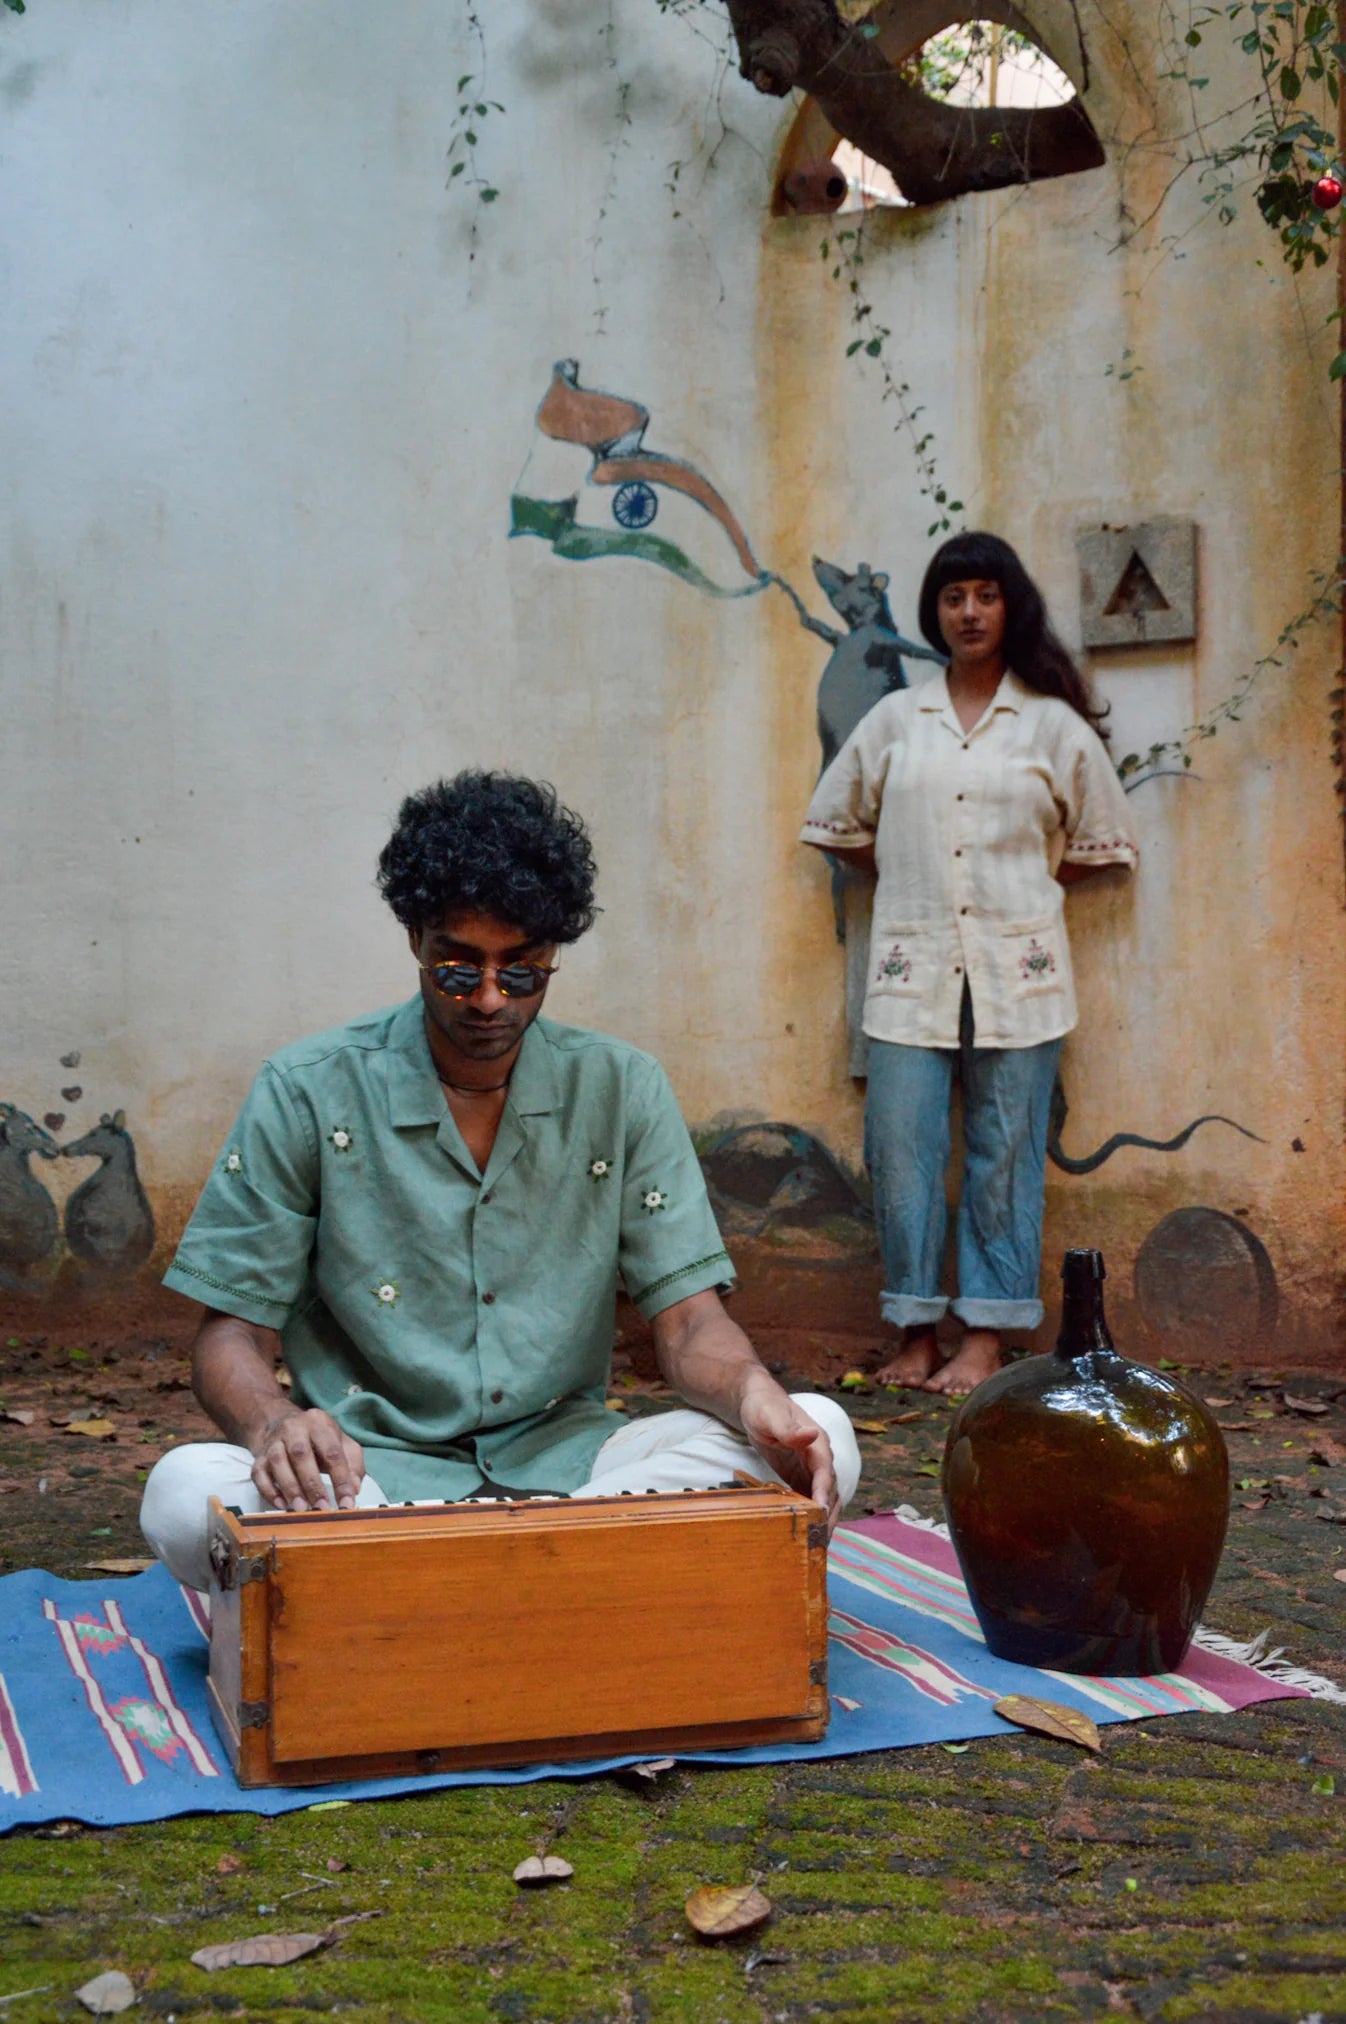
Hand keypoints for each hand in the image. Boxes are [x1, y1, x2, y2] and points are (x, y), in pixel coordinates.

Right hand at [250, 1407, 364, 1511]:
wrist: (279, 1423)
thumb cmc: (317, 1439)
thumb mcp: (341, 1442)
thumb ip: (353, 1463)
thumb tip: (354, 1488)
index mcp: (319, 1422)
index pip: (332, 1451)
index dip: (341, 1478)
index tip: (347, 1503)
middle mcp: (294, 1428)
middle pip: (301, 1453)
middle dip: (312, 1484)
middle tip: (322, 1508)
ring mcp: (274, 1442)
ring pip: (278, 1462)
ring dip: (290, 1488)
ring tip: (301, 1509)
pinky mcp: (259, 1457)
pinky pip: (259, 1473)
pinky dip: (269, 1491)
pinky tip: (282, 1505)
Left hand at [737, 1373, 839, 1531]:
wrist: (758, 1403)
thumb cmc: (763, 1407)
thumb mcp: (771, 1416)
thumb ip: (789, 1428)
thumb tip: (811, 1434)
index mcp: (817, 1444)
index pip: (825, 1472)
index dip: (824, 1493)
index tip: (821, 1513)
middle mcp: (820, 1458)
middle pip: (831, 1491)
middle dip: (828, 1516)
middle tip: (820, 1541)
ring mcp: (811, 1469)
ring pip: (824, 1499)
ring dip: (823, 1521)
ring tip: (815, 1546)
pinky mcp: (801, 1477)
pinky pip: (810, 1499)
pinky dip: (811, 1516)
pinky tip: (804, 1533)